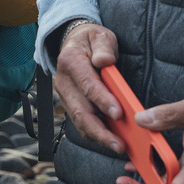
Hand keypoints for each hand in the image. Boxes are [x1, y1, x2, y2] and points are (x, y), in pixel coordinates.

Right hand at [52, 21, 125, 154]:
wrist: (73, 43)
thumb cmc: (91, 41)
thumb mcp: (100, 36)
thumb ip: (103, 48)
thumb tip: (104, 61)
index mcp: (70, 61)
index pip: (87, 84)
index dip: (102, 100)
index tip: (118, 113)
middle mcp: (63, 81)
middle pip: (81, 111)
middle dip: (100, 131)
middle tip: (119, 144)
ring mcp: (64, 96)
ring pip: (79, 122)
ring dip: (99, 137)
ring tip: (118, 146)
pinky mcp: (69, 105)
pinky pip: (81, 123)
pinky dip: (95, 134)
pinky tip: (111, 140)